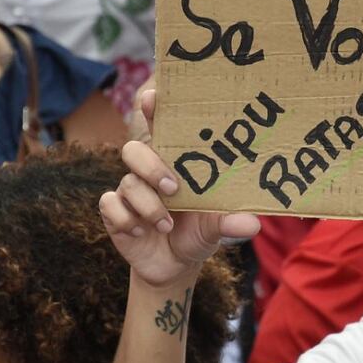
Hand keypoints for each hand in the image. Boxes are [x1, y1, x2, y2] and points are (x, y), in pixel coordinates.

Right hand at [99, 89, 259, 285]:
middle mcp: (148, 171)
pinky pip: (109, 206)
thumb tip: (253, 223)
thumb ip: (231, 222)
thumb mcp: (217, 227)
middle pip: (134, 150)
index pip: (160, 127)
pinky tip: (141, 233)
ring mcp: (129, 190)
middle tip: (173, 188)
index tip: (152, 97)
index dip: (152, 108)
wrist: (175, 265)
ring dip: (148, 205)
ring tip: (166, 224)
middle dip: (151, 165)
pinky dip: (126, 220)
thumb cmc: (198, 231)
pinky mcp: (114, 213)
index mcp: (174, 163)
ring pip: (127, 183)